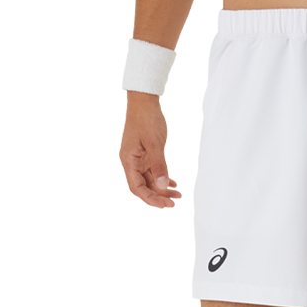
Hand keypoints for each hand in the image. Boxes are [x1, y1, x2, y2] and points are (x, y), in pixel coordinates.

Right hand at [119, 92, 182, 208]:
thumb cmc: (146, 119)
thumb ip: (159, 165)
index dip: (150, 198)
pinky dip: (163, 178)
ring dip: (163, 188)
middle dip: (158, 196)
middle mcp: (131, 162)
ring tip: (178, 195)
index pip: (137, 187)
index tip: (164, 205)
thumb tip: (162, 185)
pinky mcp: (145, 155)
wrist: (145, 101)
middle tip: (174, 203)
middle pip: (143, 186)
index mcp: (128, 160)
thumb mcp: (155, 143)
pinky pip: (153, 171)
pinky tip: (174, 183)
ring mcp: (138, 159)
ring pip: (150, 180)